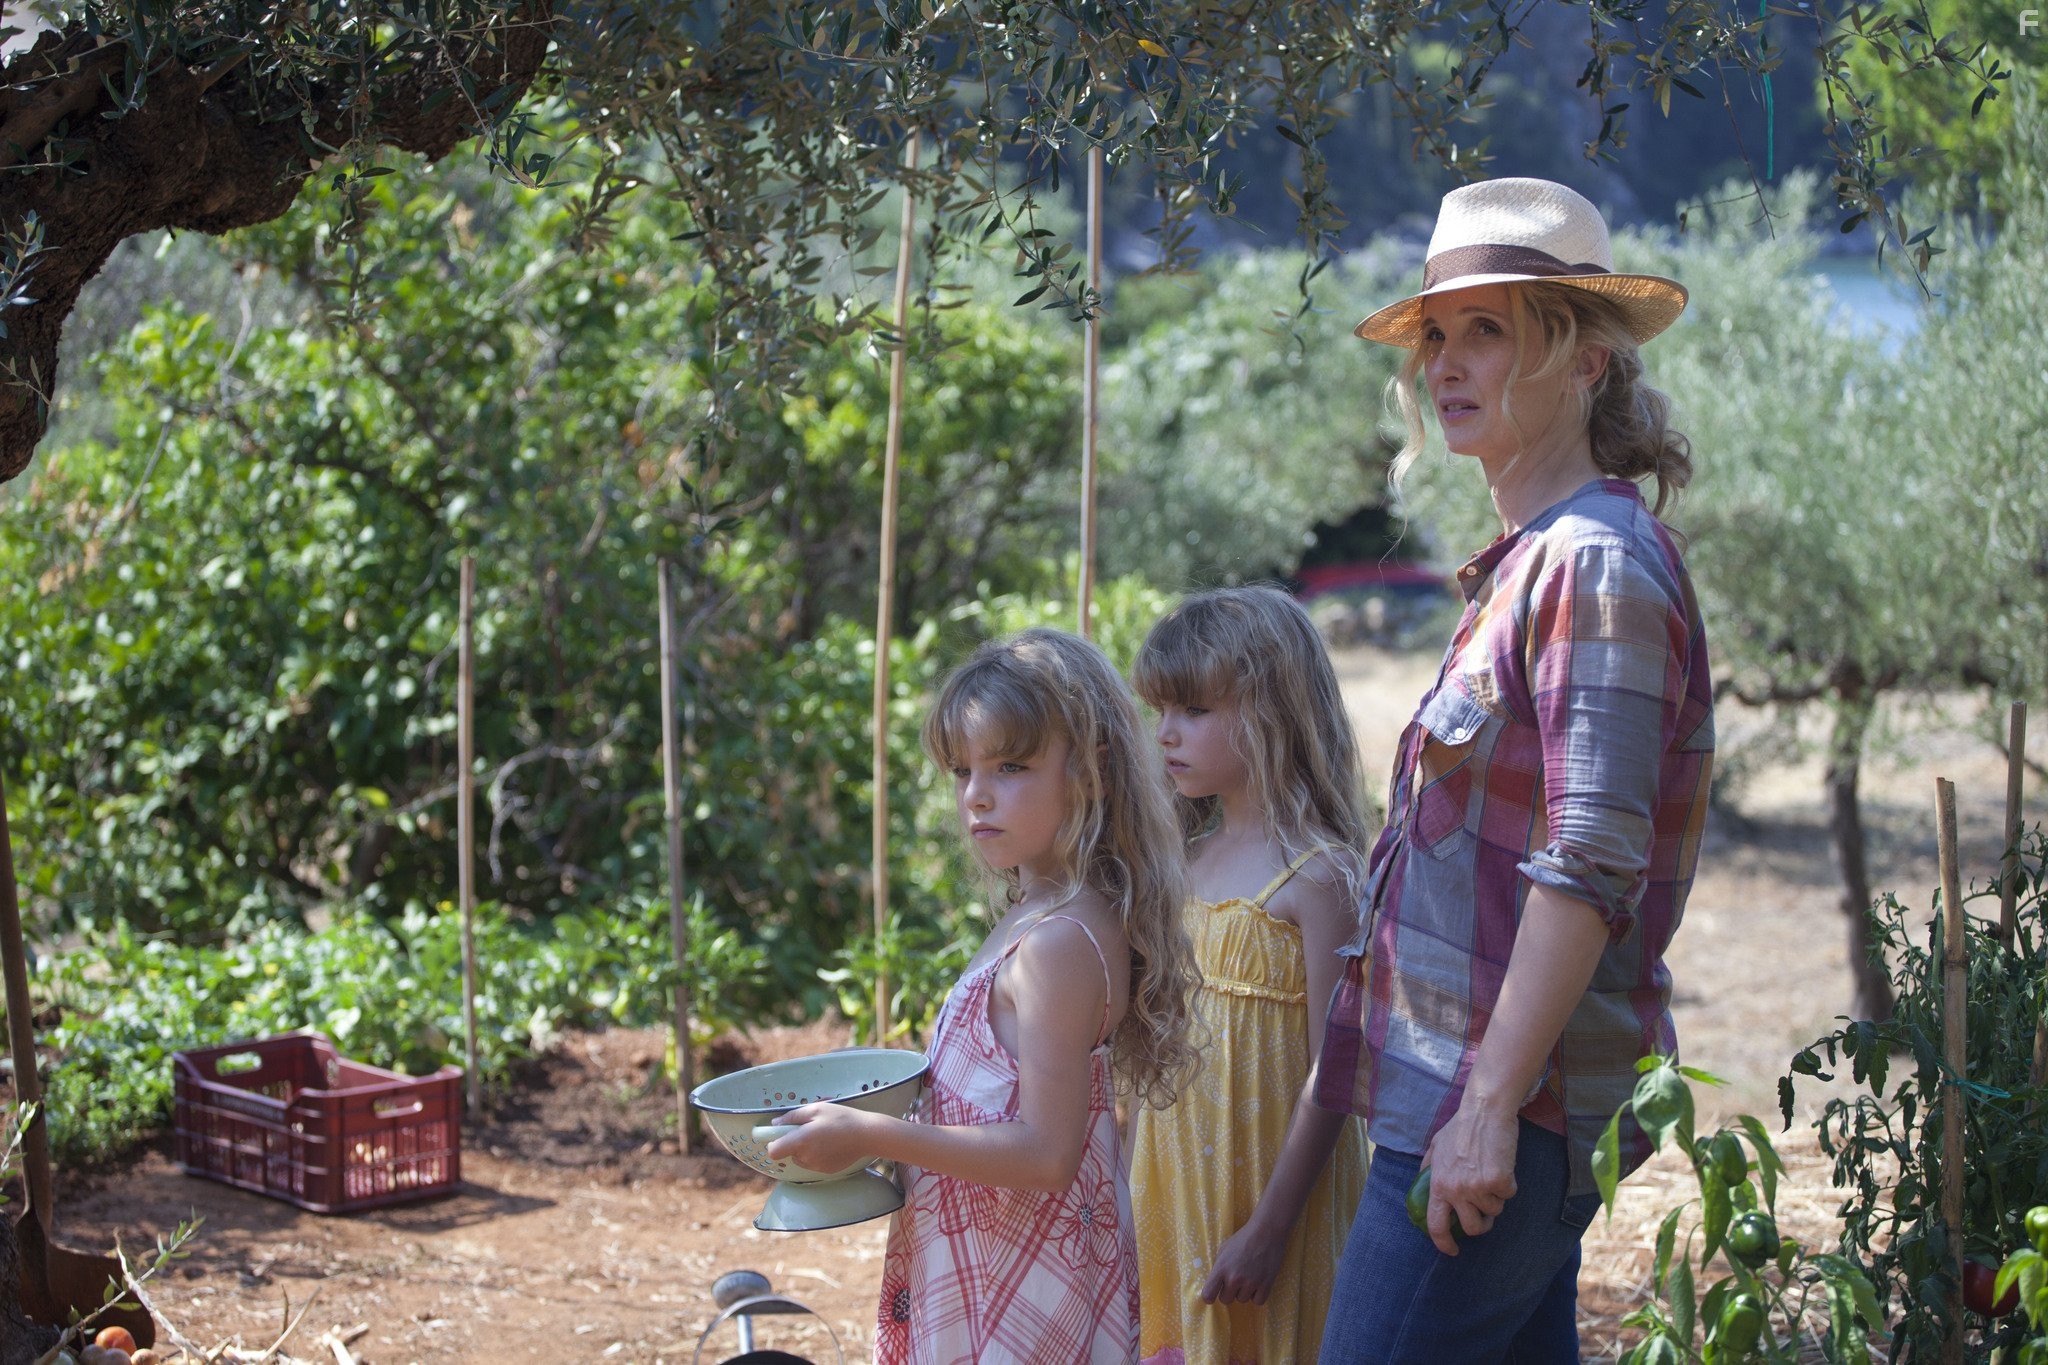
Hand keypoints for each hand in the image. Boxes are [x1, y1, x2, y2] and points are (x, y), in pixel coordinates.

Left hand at [763, 1102, 880, 1171]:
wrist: (867, 1135)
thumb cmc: (841, 1118)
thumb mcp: (816, 1109)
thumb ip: (792, 1117)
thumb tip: (774, 1124)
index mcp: (800, 1141)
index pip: (773, 1151)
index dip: (773, 1142)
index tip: (782, 1134)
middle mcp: (806, 1158)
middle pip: (789, 1154)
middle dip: (794, 1143)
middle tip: (811, 1128)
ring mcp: (816, 1167)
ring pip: (801, 1159)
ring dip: (806, 1149)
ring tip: (824, 1136)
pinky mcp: (826, 1171)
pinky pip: (814, 1163)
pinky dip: (818, 1155)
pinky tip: (832, 1145)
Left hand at [1199, 1218, 1285, 1304]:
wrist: (1266, 1232)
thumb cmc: (1242, 1239)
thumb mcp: (1223, 1250)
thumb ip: (1218, 1268)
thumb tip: (1215, 1284)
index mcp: (1221, 1268)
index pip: (1208, 1295)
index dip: (1209, 1297)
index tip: (1213, 1294)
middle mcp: (1234, 1278)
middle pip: (1226, 1300)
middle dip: (1229, 1292)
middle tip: (1235, 1280)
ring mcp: (1251, 1282)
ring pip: (1242, 1300)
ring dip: (1244, 1292)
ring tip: (1249, 1277)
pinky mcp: (1266, 1284)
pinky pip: (1258, 1301)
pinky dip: (1258, 1295)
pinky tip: (1258, 1283)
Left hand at [1419, 1101, 1518, 1255]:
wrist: (1484, 1111)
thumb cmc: (1460, 1127)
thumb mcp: (1435, 1147)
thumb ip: (1429, 1169)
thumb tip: (1423, 1184)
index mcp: (1438, 1184)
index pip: (1436, 1224)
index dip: (1444, 1243)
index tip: (1452, 1250)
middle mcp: (1456, 1190)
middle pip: (1472, 1228)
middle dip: (1481, 1225)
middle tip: (1484, 1212)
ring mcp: (1478, 1187)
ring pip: (1494, 1211)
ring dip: (1495, 1197)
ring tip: (1490, 1173)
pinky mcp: (1499, 1181)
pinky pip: (1508, 1195)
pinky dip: (1509, 1184)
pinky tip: (1502, 1165)